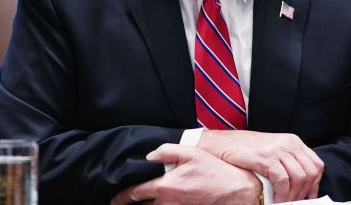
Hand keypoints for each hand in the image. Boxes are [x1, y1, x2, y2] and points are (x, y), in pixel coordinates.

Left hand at [110, 144, 261, 204]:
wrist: (236, 192)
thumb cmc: (214, 172)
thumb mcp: (190, 153)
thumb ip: (166, 151)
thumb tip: (148, 157)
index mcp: (165, 187)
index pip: (134, 194)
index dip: (121, 197)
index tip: (114, 198)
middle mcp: (167, 204)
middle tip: (122, 203)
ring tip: (140, 203)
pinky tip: (160, 203)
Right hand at [198, 130, 322, 201]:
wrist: (223, 143)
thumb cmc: (245, 149)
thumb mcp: (272, 151)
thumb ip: (287, 162)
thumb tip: (300, 185)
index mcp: (293, 142)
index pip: (316, 164)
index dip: (314, 184)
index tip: (308, 196)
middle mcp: (289, 144)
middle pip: (309, 173)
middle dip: (304, 193)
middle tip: (294, 202)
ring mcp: (278, 150)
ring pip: (298, 178)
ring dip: (292, 196)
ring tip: (283, 203)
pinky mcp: (266, 158)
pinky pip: (283, 180)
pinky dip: (282, 194)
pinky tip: (275, 200)